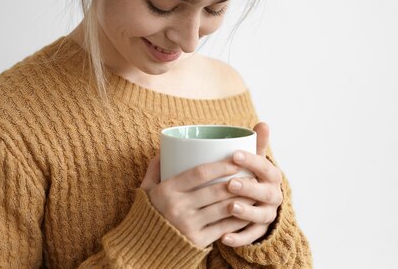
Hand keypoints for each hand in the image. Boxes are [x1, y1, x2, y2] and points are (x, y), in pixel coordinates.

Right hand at [140, 155, 256, 248]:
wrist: (142, 249)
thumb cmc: (148, 213)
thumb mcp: (146, 189)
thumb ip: (155, 168)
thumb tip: (165, 148)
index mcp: (167, 190)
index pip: (199, 173)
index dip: (220, 166)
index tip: (235, 160)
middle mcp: (178, 207)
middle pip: (215, 191)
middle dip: (237, 182)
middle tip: (252, 174)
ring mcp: (188, 225)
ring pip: (223, 209)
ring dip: (242, 199)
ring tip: (255, 191)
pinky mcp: (197, 241)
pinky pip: (223, 227)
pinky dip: (238, 219)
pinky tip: (248, 212)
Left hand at [220, 122, 283, 247]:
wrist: (260, 203)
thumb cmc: (252, 176)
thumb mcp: (255, 162)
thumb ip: (257, 145)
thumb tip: (263, 123)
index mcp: (272, 177)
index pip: (265, 168)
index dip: (252, 161)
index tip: (235, 154)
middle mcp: (273, 196)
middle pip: (265, 193)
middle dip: (249, 188)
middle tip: (230, 183)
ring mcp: (267, 215)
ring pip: (261, 216)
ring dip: (246, 212)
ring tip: (230, 208)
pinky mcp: (259, 232)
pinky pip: (251, 237)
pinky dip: (239, 239)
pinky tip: (224, 238)